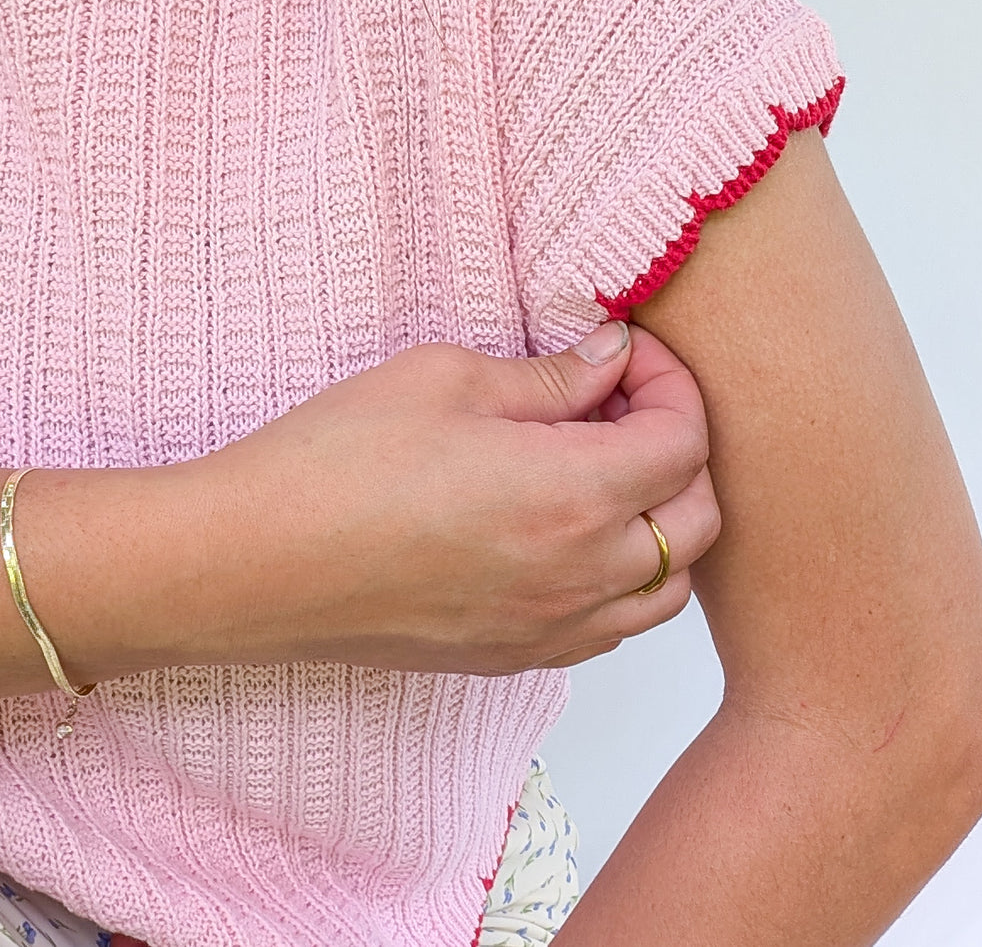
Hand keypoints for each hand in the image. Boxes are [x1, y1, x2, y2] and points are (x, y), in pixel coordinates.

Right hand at [198, 321, 719, 674]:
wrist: (250, 562)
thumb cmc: (335, 461)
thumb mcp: (447, 381)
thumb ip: (552, 377)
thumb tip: (612, 359)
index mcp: (572, 494)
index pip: (685, 441)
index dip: (671, 384)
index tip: (627, 355)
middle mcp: (579, 575)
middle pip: (699, 518)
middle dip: (682, 449)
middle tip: (621, 403)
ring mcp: (550, 629)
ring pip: (668, 586)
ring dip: (664, 521)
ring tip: (604, 470)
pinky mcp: (513, 658)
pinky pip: (612, 627)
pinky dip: (623, 577)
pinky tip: (570, 533)